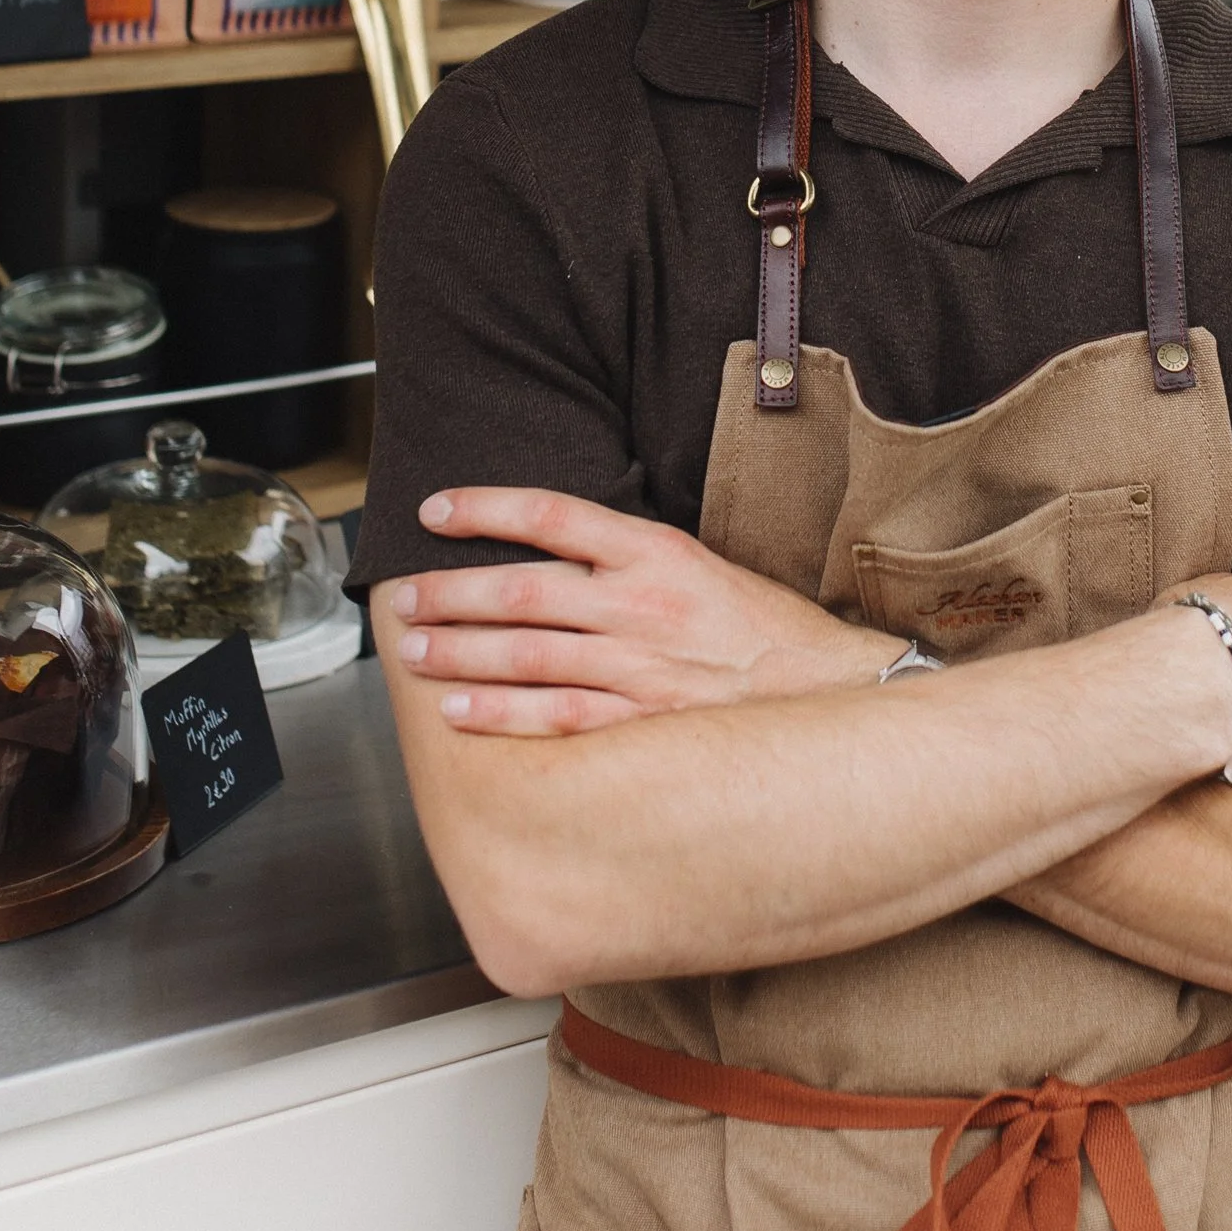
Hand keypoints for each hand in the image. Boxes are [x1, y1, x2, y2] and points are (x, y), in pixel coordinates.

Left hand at [390, 486, 899, 734]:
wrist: (828, 688)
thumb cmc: (762, 629)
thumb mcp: (699, 566)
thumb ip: (628, 559)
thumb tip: (549, 552)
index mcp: (657, 552)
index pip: (554, 515)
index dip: (487, 508)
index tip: (436, 510)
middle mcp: (643, 605)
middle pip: (524, 590)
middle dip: (451, 593)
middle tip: (403, 600)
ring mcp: (641, 667)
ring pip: (528, 655)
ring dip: (461, 653)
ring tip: (415, 653)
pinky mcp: (643, 722)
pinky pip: (556, 717)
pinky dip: (500, 715)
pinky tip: (459, 713)